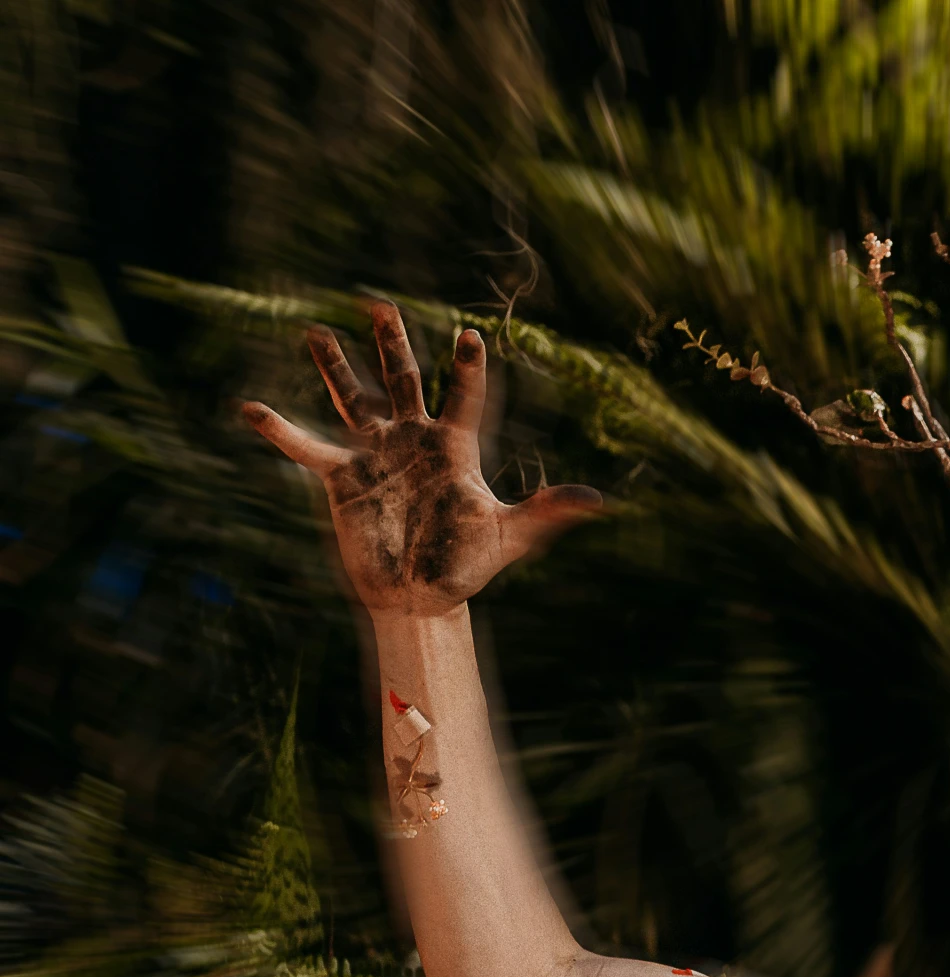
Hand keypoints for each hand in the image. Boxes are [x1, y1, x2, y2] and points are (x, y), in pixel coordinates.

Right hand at [242, 302, 599, 617]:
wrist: (421, 598)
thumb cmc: (467, 566)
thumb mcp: (511, 536)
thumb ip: (547, 512)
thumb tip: (597, 501)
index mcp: (454, 448)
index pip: (464, 397)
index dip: (467, 368)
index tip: (470, 335)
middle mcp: (412, 441)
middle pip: (402, 381)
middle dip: (392, 345)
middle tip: (380, 305)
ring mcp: (375, 455)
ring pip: (353, 400)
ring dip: (335, 368)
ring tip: (316, 331)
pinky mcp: (342, 478)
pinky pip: (306, 449)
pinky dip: (280, 431)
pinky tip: (250, 408)